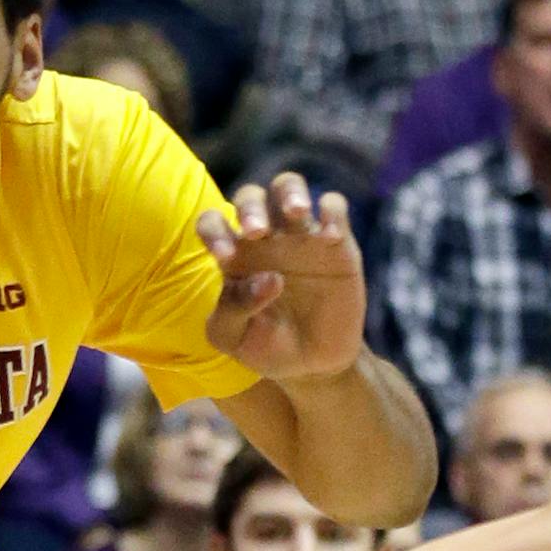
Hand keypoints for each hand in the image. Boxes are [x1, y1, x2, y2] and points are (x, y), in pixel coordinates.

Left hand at [197, 173, 367, 381]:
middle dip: (250, 205)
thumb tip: (267, 278)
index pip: (212, 223)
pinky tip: (330, 237)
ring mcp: (301, 237)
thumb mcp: (233, 338)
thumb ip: (232, 309)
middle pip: (250, 196)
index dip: (214, 230)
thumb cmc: (266, 348)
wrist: (314, 365)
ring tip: (296, 212)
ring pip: (289, 185)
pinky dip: (333, 211)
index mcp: (234, 255)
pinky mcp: (337, 243)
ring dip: (290, 191)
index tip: (225, 257)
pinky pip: (334, 207)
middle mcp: (264, 239)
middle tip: (257, 231)